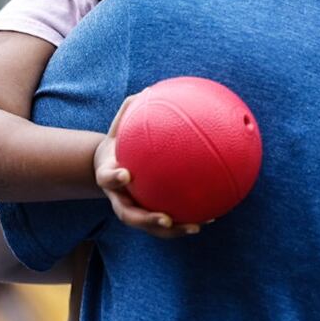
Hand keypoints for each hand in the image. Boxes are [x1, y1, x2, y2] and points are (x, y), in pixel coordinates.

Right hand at [93, 97, 202, 238]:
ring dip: (172, 231)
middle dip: (147, 220)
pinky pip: (168, 222)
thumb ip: (131, 110)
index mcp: (108, 176)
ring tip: (195, 227)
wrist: (109, 166)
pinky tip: (211, 216)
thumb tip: (150, 89)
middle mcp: (118, 198)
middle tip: (165, 218)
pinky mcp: (147, 215)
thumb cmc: (119, 142)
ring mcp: (132, 210)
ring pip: (150, 226)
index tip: (126, 175)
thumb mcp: (119, 126)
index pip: (108, 179)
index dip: (115, 179)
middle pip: (129, 215)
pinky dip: (186, 222)